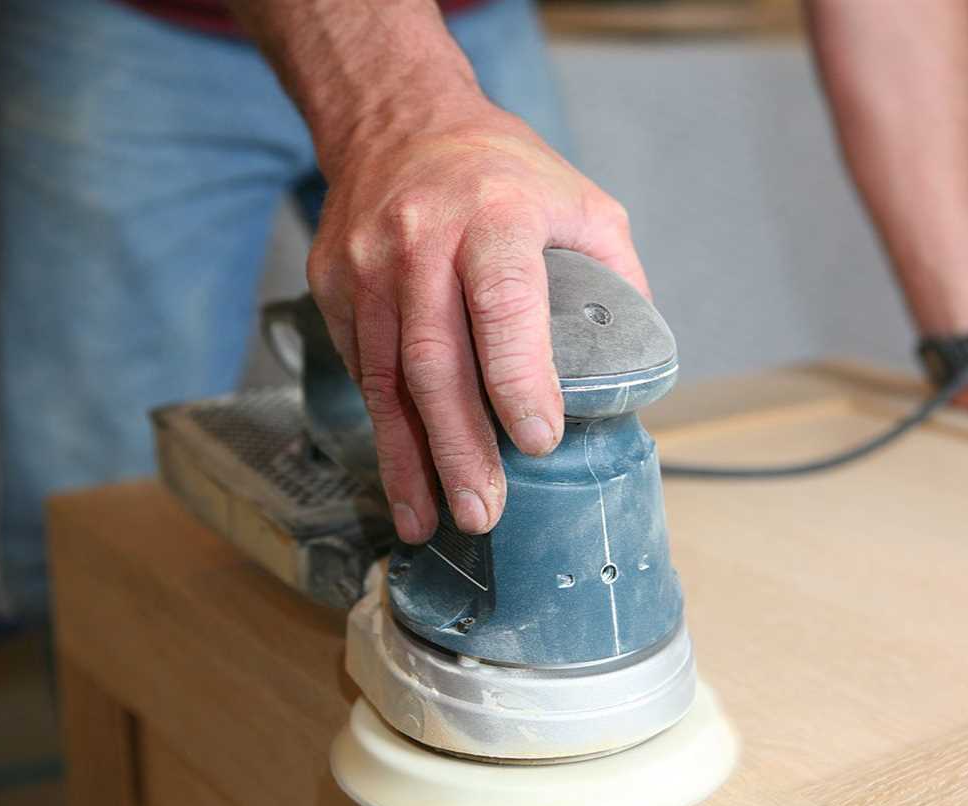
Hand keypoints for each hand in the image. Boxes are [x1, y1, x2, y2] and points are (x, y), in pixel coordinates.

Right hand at [307, 103, 647, 543]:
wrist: (397, 124)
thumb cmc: (501, 170)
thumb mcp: (580, 201)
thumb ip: (613, 276)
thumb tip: (634, 363)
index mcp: (494, 216)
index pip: (504, 305)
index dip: (519, 379)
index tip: (539, 441)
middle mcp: (420, 242)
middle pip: (435, 360)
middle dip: (459, 447)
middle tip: (484, 512)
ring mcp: (366, 267)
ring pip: (384, 379)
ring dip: (409, 458)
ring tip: (431, 519)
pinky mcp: (333, 287)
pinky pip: (360, 369)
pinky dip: (384, 427)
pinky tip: (403, 473)